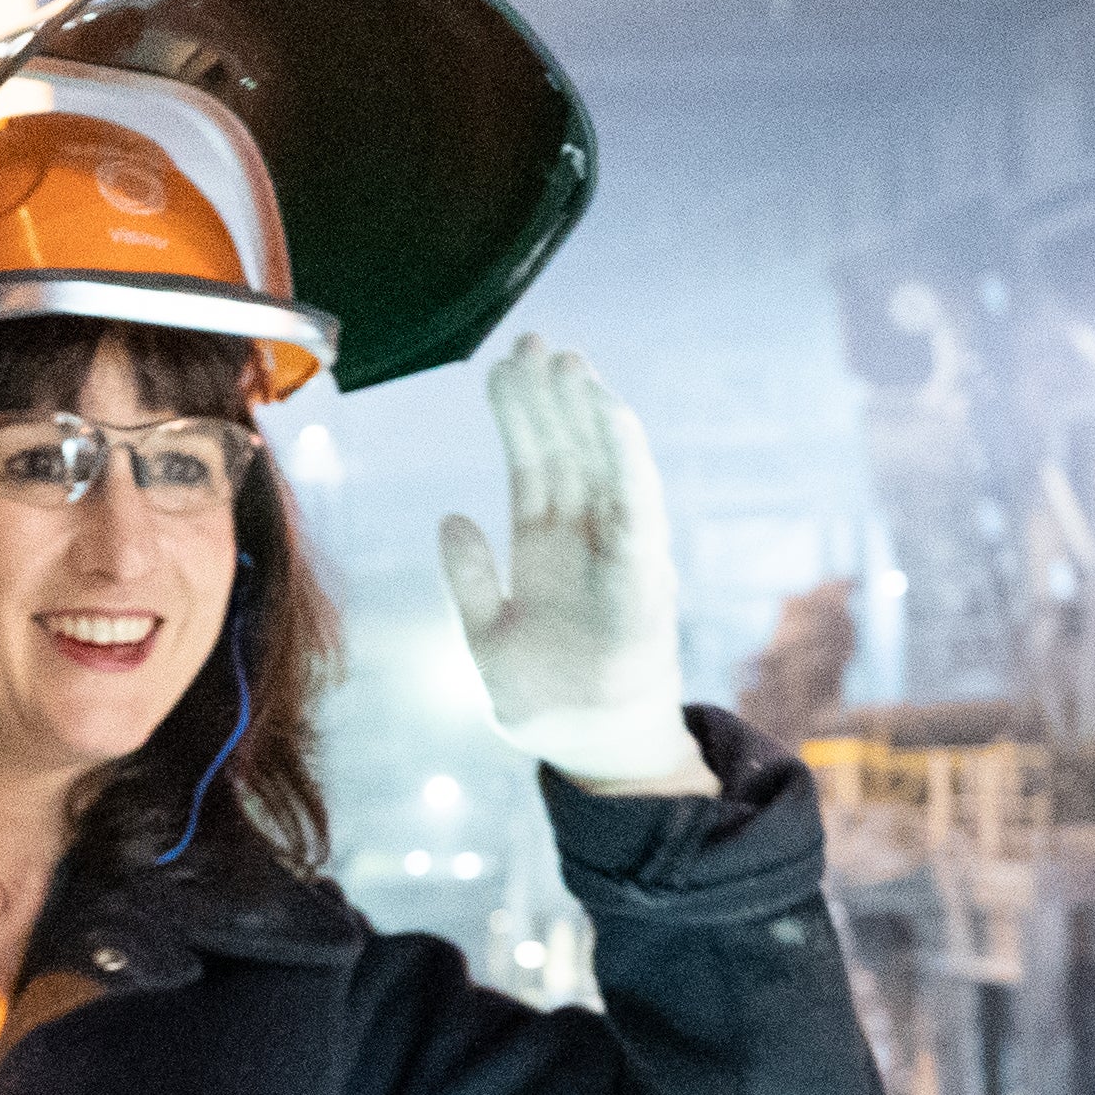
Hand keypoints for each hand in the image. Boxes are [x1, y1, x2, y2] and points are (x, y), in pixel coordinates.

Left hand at [437, 338, 702, 788]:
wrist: (592, 754)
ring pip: (602, 466)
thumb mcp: (485, 640)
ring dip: (586, 412)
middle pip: (566, 452)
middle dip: (549, 396)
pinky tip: (610, 411)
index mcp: (545, 550)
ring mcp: (617, 556)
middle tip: (531, 339)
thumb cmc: (545, 703)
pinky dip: (625, 457)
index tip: (500, 366)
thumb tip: (450, 516)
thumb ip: (469, 581)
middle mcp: (585, 542)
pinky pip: (636, 505)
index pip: (533, 466)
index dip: (518, 417)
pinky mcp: (643, 577)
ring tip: (566, 360)